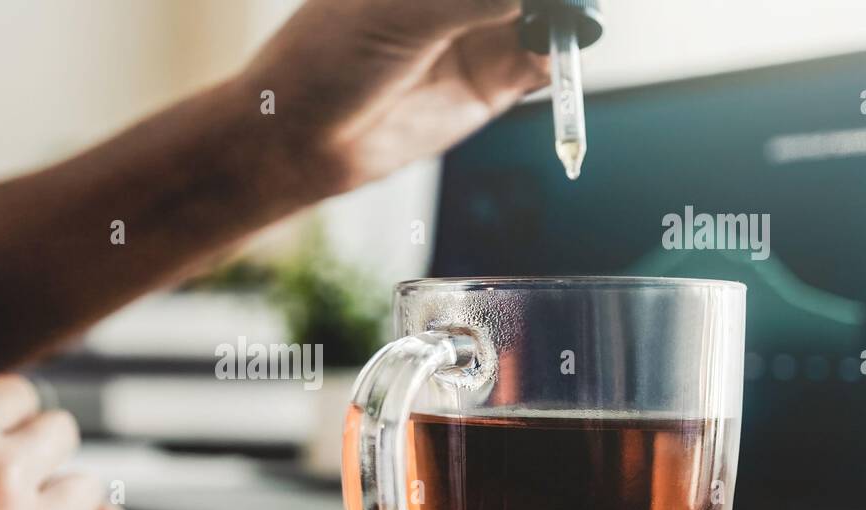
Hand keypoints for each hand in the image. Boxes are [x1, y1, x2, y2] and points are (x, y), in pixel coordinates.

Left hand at [243, 0, 548, 192]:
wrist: (301, 139)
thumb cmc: (328, 59)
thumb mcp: (404, 10)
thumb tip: (540, 0)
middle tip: (561, 4)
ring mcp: (481, 32)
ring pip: (545, 15)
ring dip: (564, 15)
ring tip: (562, 21)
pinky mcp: (493, 82)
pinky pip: (544, 63)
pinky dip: (561, 57)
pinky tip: (553, 53)